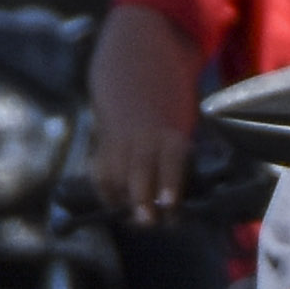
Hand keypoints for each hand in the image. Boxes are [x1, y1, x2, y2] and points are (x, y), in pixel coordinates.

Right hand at [90, 75, 194, 219]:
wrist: (136, 66)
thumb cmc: (171, 105)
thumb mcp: (185, 125)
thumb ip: (184, 157)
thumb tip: (189, 196)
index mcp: (170, 132)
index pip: (170, 161)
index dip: (170, 184)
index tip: (170, 205)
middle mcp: (143, 137)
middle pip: (139, 173)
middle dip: (142, 200)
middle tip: (147, 222)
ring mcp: (120, 140)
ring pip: (115, 176)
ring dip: (123, 201)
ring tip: (134, 219)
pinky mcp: (102, 144)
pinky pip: (100, 172)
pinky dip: (106, 191)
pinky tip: (115, 203)